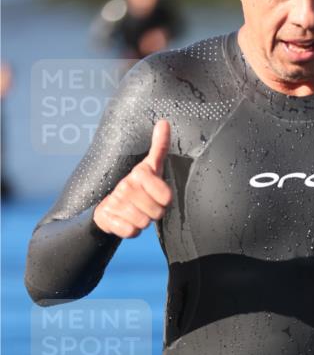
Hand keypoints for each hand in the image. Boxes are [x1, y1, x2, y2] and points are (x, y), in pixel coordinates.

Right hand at [93, 119, 172, 237]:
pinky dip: (130, 230)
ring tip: (136, 212)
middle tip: (146, 205)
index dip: (165, 201)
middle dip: (154, 213)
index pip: (167, 196)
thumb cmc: (136, 186)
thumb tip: (164, 122)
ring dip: (142, 222)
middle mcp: (126, 187)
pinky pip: (129, 232)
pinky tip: (126, 221)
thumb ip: (160, 146)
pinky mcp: (106, 219)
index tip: (158, 196)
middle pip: (157, 212)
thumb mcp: (150, 166)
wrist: (107, 204)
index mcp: (140, 174)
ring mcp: (115, 203)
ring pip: (143, 223)